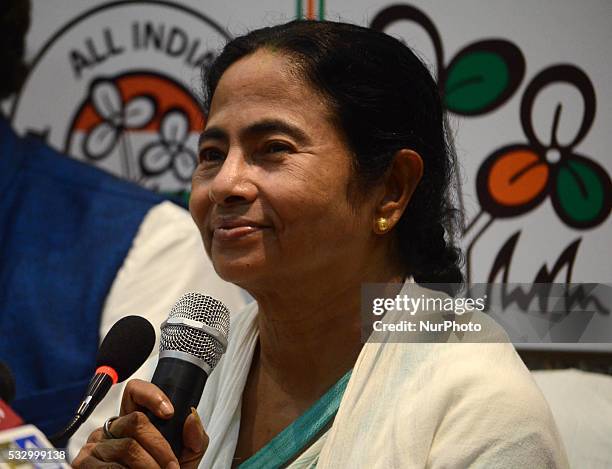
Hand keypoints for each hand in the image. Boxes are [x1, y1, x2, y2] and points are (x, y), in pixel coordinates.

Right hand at [73, 379, 207, 468]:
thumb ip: (194, 438)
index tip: (169, 413)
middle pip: (136, 421)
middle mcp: (112, 428)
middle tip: (171, 466)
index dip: (151, 395)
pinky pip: (112, 467)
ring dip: (149, 467)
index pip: (135, 391)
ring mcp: (96, 445)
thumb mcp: (185, 456)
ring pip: (128, 447)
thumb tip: (191, 416)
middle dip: (160, 447)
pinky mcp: (84, 464)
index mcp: (133, 421)